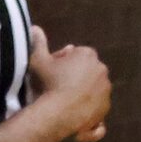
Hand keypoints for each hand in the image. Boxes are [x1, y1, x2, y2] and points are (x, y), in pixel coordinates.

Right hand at [28, 24, 112, 139]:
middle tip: (56, 84)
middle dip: (74, 74)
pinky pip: (96, 103)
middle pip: (85, 70)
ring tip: (64, 99)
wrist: (59, 113)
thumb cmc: (48, 83)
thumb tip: (34, 28)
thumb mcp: (39, 61)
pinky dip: (87, 105)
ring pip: (92, 86)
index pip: (75, 54)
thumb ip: (38, 43)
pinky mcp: (106, 106)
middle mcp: (101, 69)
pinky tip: (73, 110)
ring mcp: (106, 89)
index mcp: (87, 54)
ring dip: (82, 90)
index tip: (51, 70)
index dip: (61, 61)